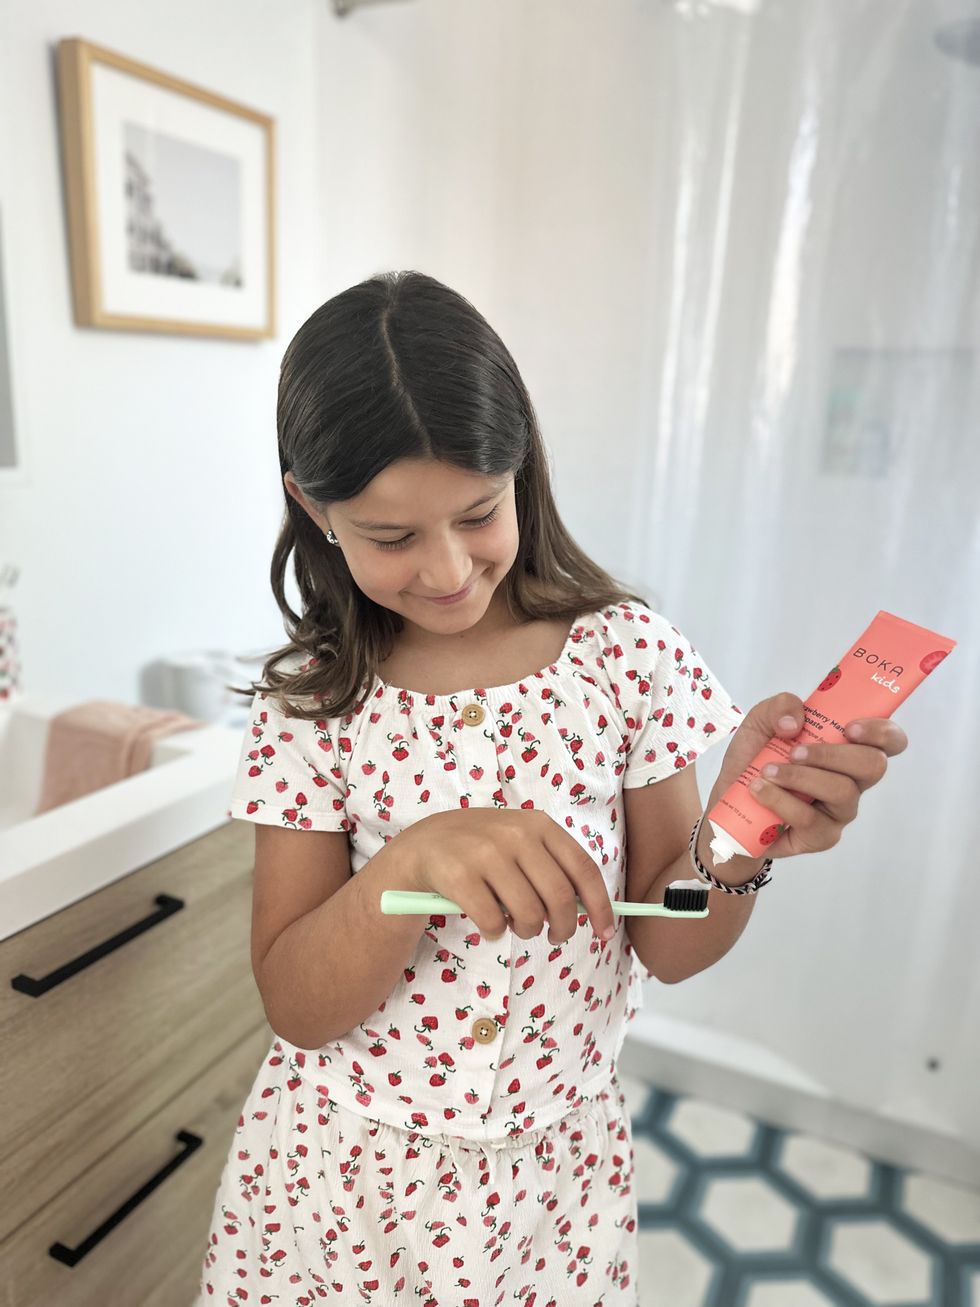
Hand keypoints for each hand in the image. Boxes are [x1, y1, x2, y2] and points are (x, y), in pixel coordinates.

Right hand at [394, 807, 616, 943]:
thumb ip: (555, 866)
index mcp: (539, 824)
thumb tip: (593, 909)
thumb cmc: (485, 849)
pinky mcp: (459, 877)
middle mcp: (515, 834)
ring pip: (528, 915)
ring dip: (527, 931)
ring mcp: (486, 854)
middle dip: (563, 927)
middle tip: (555, 936)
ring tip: (516, 925)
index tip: (606, 932)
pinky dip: (495, 933)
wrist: (425, 844)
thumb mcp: (522, 842)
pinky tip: (488, 923)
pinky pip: (493, 923)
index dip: (600, 905)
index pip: (583, 868)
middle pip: (559, 897)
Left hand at [705, 693, 908, 860]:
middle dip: (833, 754)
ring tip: (767, 771)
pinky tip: (758, 791)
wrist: (728, 804)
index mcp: (847, 748)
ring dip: (800, 777)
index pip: (889, 741)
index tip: (850, 728)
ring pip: (842, 791)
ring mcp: (840, 810)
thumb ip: (779, 707)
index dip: (882, 732)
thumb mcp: (759, 722)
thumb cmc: (754, 760)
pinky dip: (780, 800)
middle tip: (795, 751)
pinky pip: (811, 819)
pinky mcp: (822, 836)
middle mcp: (852, 780)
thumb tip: (795, 722)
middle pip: (874, 765)